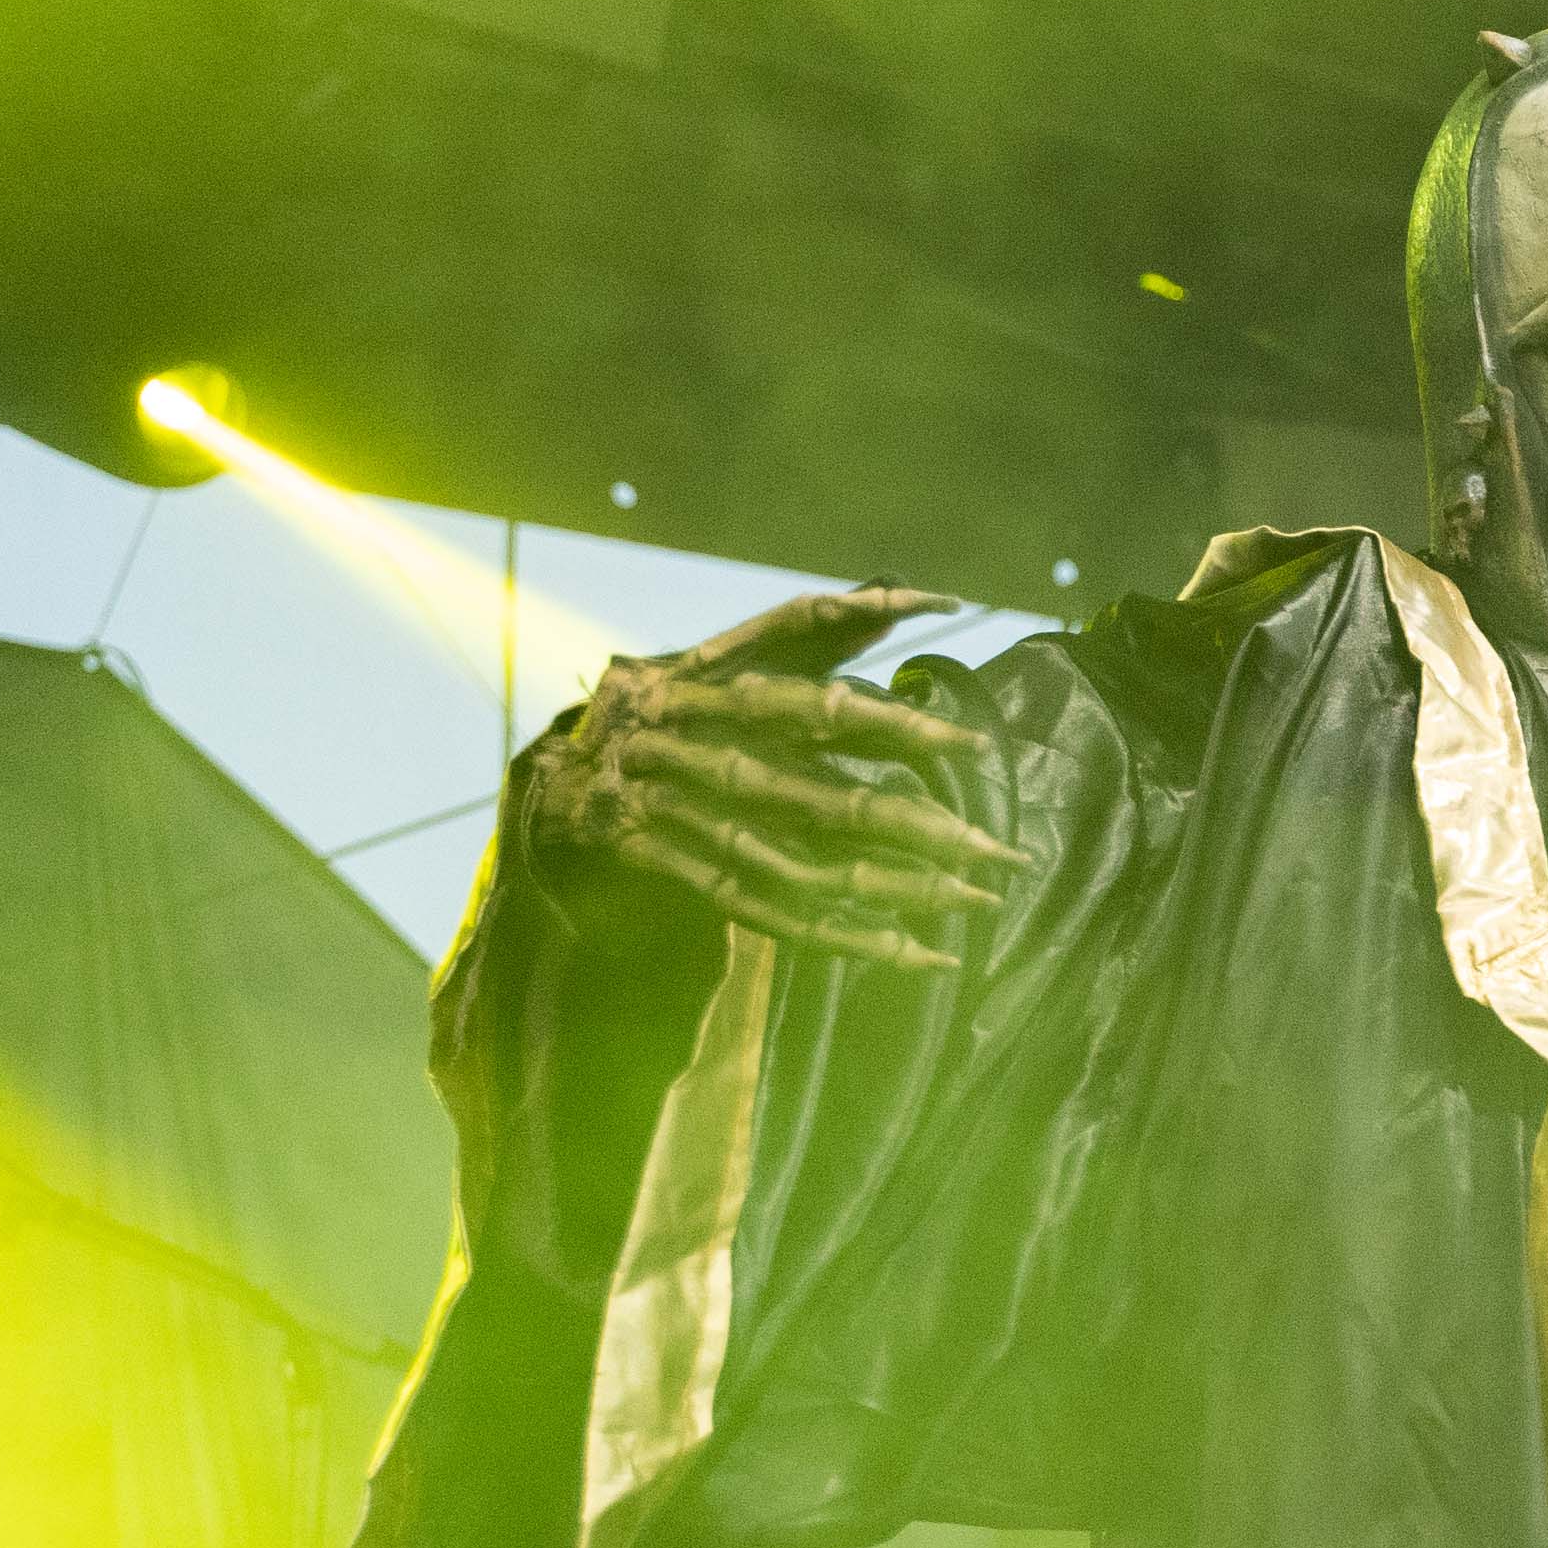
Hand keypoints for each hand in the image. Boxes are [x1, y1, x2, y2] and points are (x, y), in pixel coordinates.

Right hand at [531, 584, 1027, 973]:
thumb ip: (824, 622)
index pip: (813, 703)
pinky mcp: (670, 873)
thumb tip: (929, 594)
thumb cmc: (670, 701)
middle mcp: (697, 756)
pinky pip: (764, 914)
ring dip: (886, 892)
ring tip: (973, 906)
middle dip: (909, 827)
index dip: (891, 723)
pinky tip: (918, 953)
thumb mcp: (731, 650)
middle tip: (997, 852)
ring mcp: (679, 822)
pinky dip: (843, 937)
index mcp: (714, 690)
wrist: (551, 774)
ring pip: (795, 865)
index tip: (971, 746)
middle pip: (815, 798)